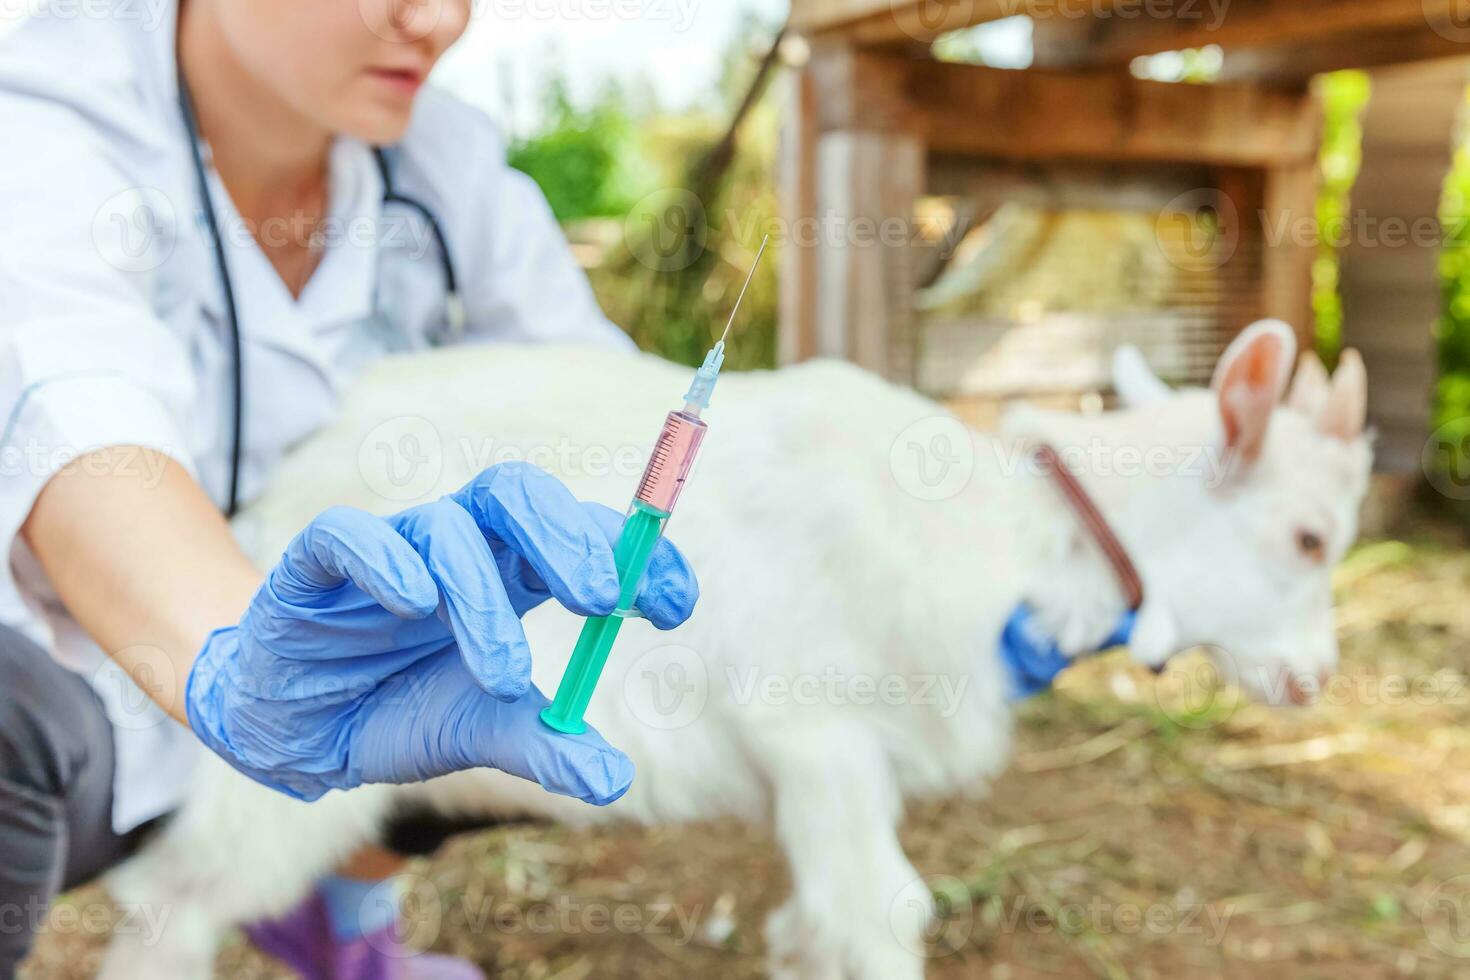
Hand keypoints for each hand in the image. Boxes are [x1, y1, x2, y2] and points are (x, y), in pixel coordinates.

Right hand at [185, 462, 697, 803]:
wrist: (294, 730)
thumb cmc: (397, 710)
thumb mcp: (479, 731)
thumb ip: (544, 746)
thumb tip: (615, 781)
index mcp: (510, 571)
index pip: (581, 535)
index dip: (635, 556)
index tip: (679, 605)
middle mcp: (458, 545)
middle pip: (520, 497)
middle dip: (569, 539)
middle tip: (603, 601)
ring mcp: (391, 548)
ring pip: (446, 528)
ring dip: (481, 596)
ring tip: (504, 674)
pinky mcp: (319, 565)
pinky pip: (351, 536)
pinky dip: (386, 559)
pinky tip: (415, 602)